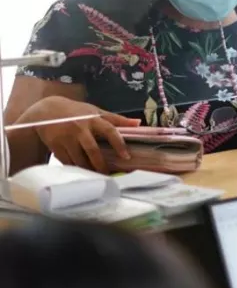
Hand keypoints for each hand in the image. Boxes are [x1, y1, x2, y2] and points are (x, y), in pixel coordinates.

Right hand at [18, 96, 139, 172]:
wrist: (46, 110)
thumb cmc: (76, 112)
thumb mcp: (95, 111)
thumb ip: (116, 119)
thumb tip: (139, 124)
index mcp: (92, 118)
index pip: (109, 130)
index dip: (119, 144)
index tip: (126, 157)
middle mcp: (80, 128)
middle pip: (92, 149)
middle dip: (101, 164)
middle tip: (109, 175)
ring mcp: (66, 137)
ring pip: (79, 159)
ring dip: (88, 169)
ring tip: (97, 177)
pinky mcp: (55, 145)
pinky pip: (67, 161)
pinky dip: (75, 168)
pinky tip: (82, 172)